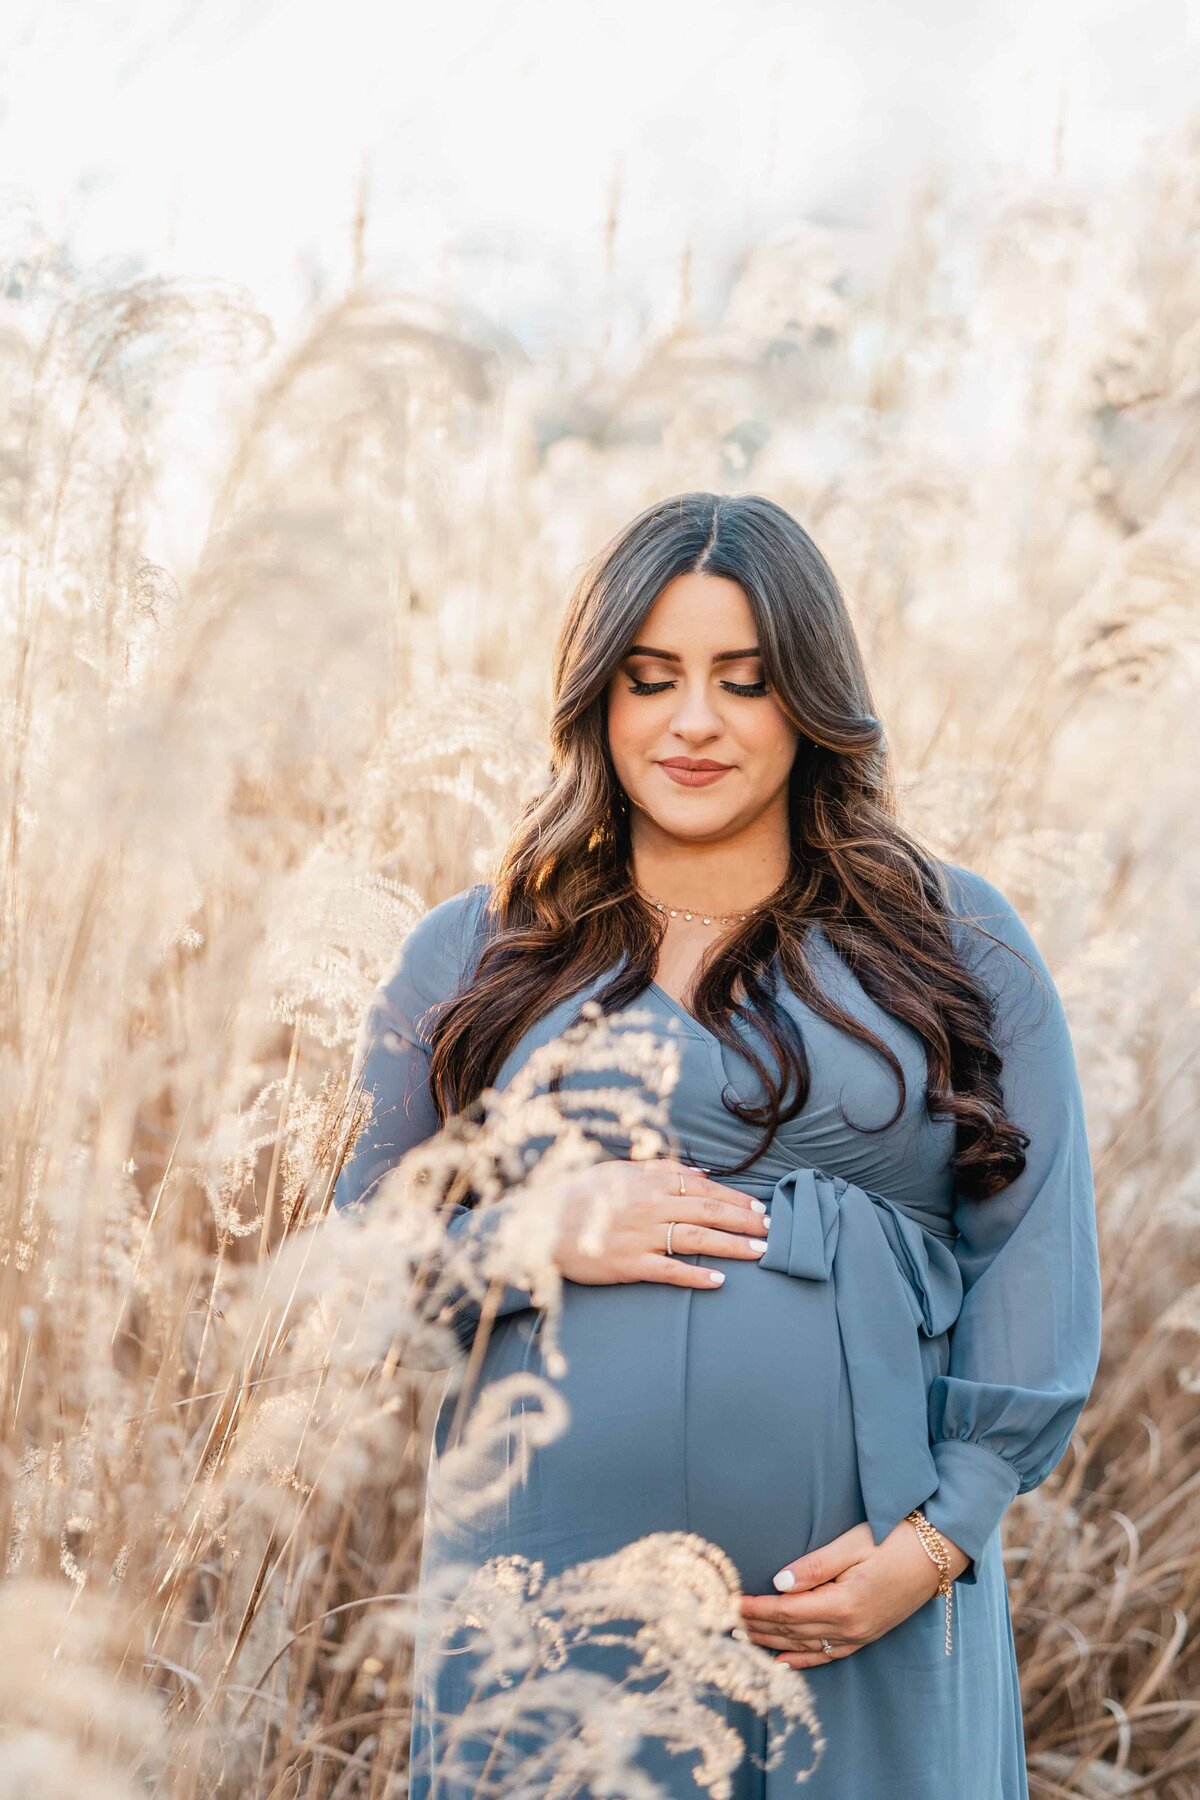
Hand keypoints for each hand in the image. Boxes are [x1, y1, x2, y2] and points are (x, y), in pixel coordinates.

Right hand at [550, 1155, 769, 1289]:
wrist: (540, 1226)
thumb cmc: (580, 1195)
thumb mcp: (619, 1171)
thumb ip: (660, 1170)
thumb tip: (702, 1173)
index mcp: (648, 1182)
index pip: (704, 1189)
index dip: (736, 1198)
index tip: (760, 1207)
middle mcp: (649, 1207)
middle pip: (709, 1212)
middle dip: (745, 1220)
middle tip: (773, 1229)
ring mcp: (640, 1237)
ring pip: (697, 1240)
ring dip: (733, 1245)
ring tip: (760, 1252)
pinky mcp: (629, 1264)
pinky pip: (670, 1271)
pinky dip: (696, 1276)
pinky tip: (720, 1281)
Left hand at [738, 1519, 970, 1666]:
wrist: (939, 1554)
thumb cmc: (895, 1538)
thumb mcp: (853, 1544)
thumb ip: (815, 1566)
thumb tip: (778, 1582)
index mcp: (843, 1603)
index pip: (786, 1611)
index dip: (755, 1608)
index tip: (728, 1602)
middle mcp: (850, 1627)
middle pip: (790, 1632)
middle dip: (756, 1626)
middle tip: (722, 1620)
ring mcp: (860, 1636)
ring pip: (805, 1646)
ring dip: (771, 1643)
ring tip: (741, 1638)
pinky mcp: (867, 1636)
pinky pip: (828, 1656)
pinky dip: (802, 1661)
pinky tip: (782, 1663)